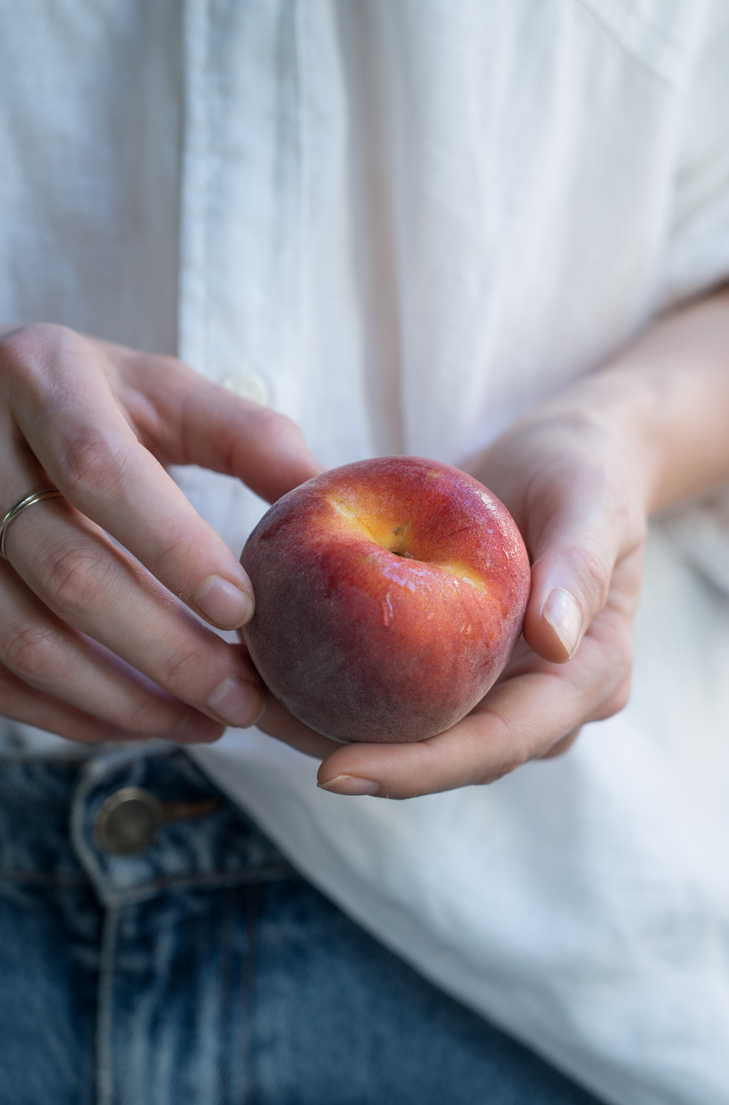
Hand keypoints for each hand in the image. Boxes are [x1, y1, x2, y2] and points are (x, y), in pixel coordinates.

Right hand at [0, 323, 318, 742]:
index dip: (173, 545)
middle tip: (244, 697)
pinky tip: (145, 720)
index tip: (242, 609)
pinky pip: (0, 674)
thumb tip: (321, 494)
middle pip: (68, 572)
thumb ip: (245, 435)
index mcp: (45, 383)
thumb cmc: (94, 402)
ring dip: (123, 697)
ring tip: (209, 721)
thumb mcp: (164, 392)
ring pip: (25, 639)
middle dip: (165, 649)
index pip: (102, 471)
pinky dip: (74, 713)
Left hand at [299, 407, 647, 797]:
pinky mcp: (459, 665)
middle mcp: (540, 704)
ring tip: (247, 701)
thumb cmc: (586, 470)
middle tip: (261, 727)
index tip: (332, 773)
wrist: (570, 457)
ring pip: (413, 732)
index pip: (498, 744)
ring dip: (331, 727)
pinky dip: (337, 681)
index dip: (418, 769)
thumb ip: (579, 565)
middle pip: (444, 755)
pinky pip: (397, 688)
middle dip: (355, 760)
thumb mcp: (589, 499)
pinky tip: (270, 661)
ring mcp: (498, 689)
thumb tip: (556, 642)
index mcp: (586, 681)